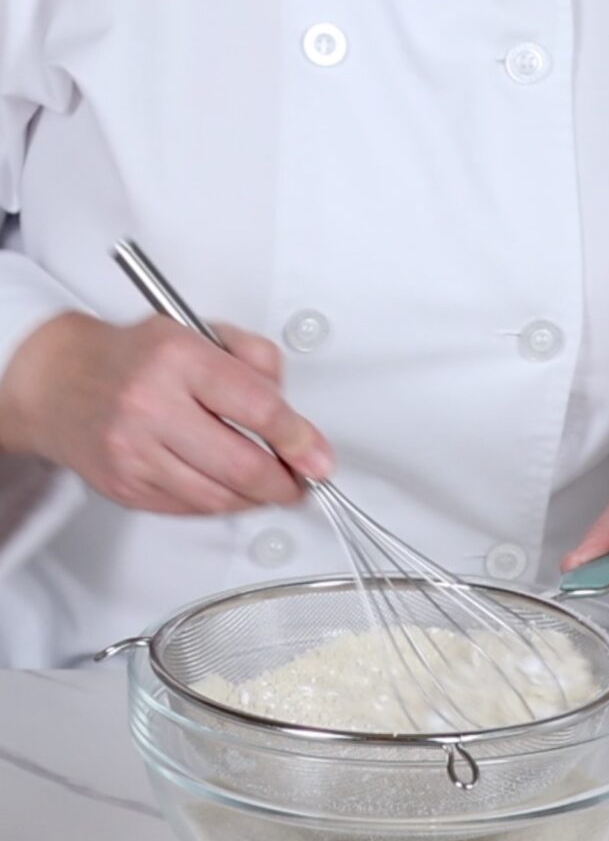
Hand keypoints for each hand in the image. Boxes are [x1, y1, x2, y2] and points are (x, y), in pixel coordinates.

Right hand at [0, 312, 333, 514]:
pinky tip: (230, 488)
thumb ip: (253, 357)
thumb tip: (291, 410)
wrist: (57, 382)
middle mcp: (151, 406)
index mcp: (176, 358)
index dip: (298, 439)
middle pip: (241, 465)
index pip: (257, 407)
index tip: (319, 457)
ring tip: (271, 485)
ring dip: (256, 498)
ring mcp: (135, 453)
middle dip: (284, 482)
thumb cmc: (133, 356)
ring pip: (218, 497)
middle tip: (302, 481)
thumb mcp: (197, 330)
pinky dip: (221, 504)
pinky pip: (190, 509)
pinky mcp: (125, 487)